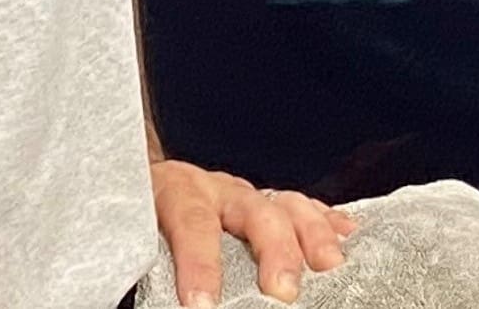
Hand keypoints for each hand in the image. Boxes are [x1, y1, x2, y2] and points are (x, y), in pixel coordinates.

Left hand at [150, 158, 356, 306]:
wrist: (133, 181)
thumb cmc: (133, 223)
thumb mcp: (130, 241)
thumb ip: (143, 273)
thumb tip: (165, 297)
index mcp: (172, 194)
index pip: (190, 223)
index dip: (199, 263)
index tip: (203, 304)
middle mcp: (214, 189)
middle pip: (254, 211)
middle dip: (274, 251)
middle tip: (284, 291)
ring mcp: (245, 194)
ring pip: (286, 204)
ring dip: (312, 235)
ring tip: (330, 265)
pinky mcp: (265, 203)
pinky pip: (303, 206)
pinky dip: (327, 221)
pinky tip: (348, 235)